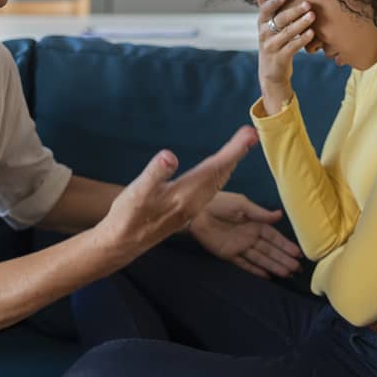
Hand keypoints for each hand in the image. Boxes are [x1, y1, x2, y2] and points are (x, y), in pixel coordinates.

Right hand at [100, 127, 258, 262]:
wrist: (124, 242)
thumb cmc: (129, 215)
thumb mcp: (138, 191)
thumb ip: (155, 173)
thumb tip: (169, 156)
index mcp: (186, 194)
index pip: (215, 167)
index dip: (233, 151)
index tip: (249, 135)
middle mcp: (195, 201)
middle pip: (222, 173)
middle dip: (237, 153)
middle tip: (252, 134)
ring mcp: (193, 206)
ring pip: (219, 181)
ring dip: (231, 163)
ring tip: (242, 147)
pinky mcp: (188, 209)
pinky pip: (212, 187)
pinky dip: (221, 173)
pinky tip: (221, 170)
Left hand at [190, 192, 302, 278]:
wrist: (196, 211)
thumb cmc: (220, 202)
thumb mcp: (242, 204)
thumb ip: (260, 213)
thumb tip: (280, 216)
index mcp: (254, 223)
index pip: (274, 237)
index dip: (285, 245)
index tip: (298, 253)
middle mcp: (249, 236)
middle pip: (270, 250)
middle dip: (283, 259)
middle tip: (297, 269)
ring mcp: (239, 246)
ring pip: (260, 258)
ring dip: (273, 266)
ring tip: (287, 273)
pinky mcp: (228, 254)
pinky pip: (244, 264)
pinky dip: (255, 270)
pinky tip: (267, 276)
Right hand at [257, 0, 314, 113]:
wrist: (271, 74)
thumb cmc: (276, 47)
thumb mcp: (272, 32)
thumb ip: (279, 18)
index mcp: (262, 25)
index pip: (265, 10)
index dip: (274, 2)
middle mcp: (264, 35)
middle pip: (280, 20)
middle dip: (294, 11)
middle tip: (307, 4)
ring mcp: (271, 47)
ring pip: (287, 33)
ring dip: (301, 23)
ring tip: (312, 16)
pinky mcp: (280, 58)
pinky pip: (293, 46)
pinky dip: (302, 39)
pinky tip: (311, 33)